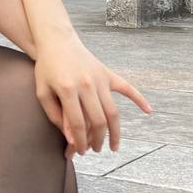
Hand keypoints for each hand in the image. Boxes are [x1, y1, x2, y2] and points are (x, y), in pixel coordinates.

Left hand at [32, 33, 152, 158]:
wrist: (56, 41)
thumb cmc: (47, 69)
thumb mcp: (43, 93)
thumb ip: (56, 116)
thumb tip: (72, 138)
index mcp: (68, 90)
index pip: (77, 124)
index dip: (79, 142)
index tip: (80, 152)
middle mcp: (87, 84)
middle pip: (98, 121)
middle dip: (97, 140)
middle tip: (95, 150)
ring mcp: (100, 78)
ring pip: (113, 111)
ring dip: (114, 132)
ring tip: (113, 146)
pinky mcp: (107, 73)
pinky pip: (127, 88)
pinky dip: (139, 99)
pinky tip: (149, 111)